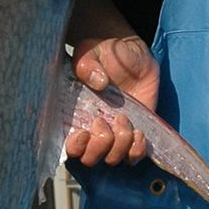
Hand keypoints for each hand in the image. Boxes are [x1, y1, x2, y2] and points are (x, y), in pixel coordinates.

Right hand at [66, 35, 158, 165]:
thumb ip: (86, 65)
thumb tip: (98, 81)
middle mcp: (94, 129)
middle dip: (100, 145)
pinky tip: (138, 133)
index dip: (76, 147)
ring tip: (123, 119)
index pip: (70, 146)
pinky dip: (137, 149)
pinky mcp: (137, 130)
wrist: (129, 50)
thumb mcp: (89, 52)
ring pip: (114, 159)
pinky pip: (136, 154)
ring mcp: (116, 132)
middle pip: (91, 159)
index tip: (84, 132)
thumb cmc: (103, 51)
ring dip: (120, 144)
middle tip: (104, 121)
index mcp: (76, 115)